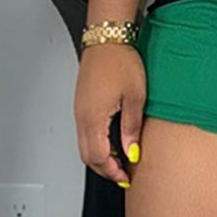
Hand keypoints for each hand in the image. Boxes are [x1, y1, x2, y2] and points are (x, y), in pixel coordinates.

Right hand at [74, 43, 145, 188]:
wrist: (107, 39)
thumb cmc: (121, 62)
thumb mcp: (135, 97)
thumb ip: (132, 127)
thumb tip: (132, 151)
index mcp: (94, 118)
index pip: (99, 158)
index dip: (113, 171)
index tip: (126, 177)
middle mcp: (82, 117)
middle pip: (88, 156)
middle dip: (106, 169)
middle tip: (123, 173)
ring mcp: (80, 111)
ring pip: (85, 146)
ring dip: (101, 157)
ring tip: (121, 159)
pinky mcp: (82, 104)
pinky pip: (85, 132)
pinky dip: (97, 143)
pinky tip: (112, 141)